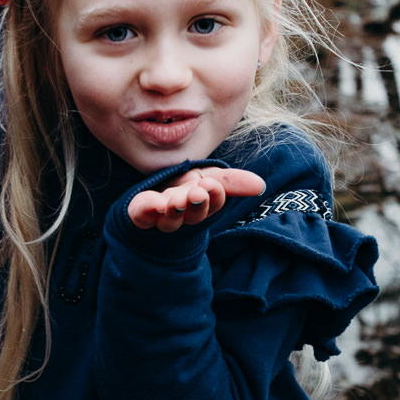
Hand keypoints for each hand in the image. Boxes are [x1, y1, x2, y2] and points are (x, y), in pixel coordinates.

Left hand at [127, 168, 265, 232]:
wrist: (149, 198)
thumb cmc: (184, 188)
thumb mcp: (209, 179)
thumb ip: (232, 182)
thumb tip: (260, 185)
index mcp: (202, 206)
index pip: (212, 204)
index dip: (214, 196)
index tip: (212, 185)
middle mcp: (182, 215)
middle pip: (192, 215)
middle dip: (196, 205)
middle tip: (197, 192)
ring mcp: (160, 218)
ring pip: (169, 220)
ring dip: (174, 211)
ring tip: (177, 200)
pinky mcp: (139, 215)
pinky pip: (142, 216)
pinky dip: (147, 210)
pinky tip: (154, 203)